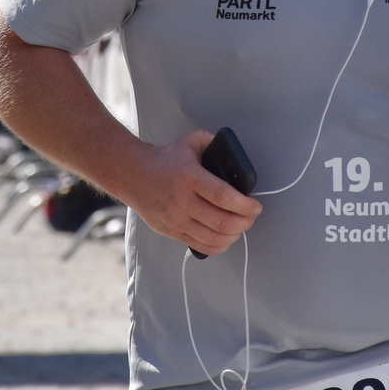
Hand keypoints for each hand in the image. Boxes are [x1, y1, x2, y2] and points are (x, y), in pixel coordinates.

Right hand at [117, 130, 261, 255]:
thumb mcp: (189, 142)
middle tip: (251, 217)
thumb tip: (233, 153)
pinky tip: (226, 238)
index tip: (256, 206)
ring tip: (241, 227)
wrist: (132, 174)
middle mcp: (182, 200)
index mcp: (189, 176)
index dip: (245, 205)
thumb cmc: (164, 160)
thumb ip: (212, 142)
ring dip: (234, 235)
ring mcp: (176, 219)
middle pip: (222, 221)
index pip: (223, 197)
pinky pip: (201, 246)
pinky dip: (219, 246)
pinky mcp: (172, 231)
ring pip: (213, 237)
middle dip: (245, 222)